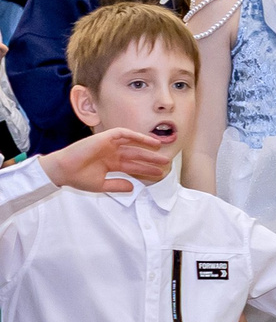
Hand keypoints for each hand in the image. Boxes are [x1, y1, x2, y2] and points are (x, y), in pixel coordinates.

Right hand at [39, 126, 173, 194]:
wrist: (63, 171)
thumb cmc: (78, 178)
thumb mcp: (102, 185)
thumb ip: (118, 185)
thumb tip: (133, 187)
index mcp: (111, 164)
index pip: (133, 166)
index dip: (146, 169)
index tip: (160, 173)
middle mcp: (111, 154)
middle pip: (136, 155)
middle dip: (151, 159)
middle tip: (166, 162)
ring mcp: (108, 145)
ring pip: (132, 144)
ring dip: (146, 146)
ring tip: (161, 149)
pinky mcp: (104, 138)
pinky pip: (123, 134)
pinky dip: (136, 136)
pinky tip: (148, 141)